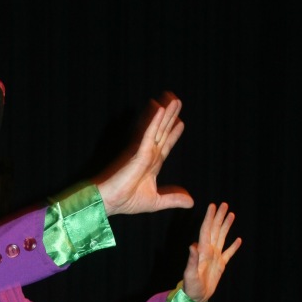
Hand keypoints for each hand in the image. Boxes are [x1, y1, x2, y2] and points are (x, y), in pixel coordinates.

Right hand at [93, 93, 194, 215]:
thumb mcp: (156, 201)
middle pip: (162, 131)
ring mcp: (143, 151)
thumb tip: (191, 202)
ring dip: (165, 113)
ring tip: (173, 98)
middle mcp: (148, 154)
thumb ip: (173, 199)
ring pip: (157, 128)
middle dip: (171, 116)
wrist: (110, 202)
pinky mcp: (138, 152)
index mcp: (152, 165)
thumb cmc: (126, 201)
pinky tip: (160, 109)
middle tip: (177, 101)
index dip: (173, 134)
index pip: (166, 145)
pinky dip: (155, 122)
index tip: (180, 122)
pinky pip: (148, 134)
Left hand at [182, 201, 241, 301]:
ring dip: (226, 226)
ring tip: (231, 215)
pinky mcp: (221, 265)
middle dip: (219, 217)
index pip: (206, 231)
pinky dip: (233, 246)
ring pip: (222, 237)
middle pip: (215, 230)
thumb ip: (192, 260)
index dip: (210, 218)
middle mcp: (209, 251)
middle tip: (224, 204)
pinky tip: (238, 240)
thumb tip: (193, 245)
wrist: (196, 297)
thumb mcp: (190, 274)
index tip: (213, 206)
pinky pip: (229, 253)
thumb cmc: (191, 287)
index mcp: (202, 251)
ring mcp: (215, 257)